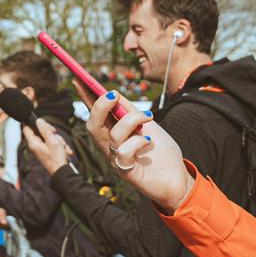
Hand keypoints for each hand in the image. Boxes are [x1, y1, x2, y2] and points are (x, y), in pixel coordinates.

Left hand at [24, 119, 72, 173]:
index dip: (32, 123)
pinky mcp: (47, 152)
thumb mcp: (52, 140)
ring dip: (58, 140)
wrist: (62, 172)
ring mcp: (41, 149)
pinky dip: (59, 146)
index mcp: (33, 143)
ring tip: (62, 146)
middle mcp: (35, 145)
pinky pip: (53, 144)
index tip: (41, 122)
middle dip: (51, 132)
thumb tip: (38, 121)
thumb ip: (45, 130)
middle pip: (40, 131)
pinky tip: (65, 150)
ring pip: (49, 137)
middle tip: (55, 134)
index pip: (26, 128)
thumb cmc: (57, 159)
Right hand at [87, 92, 193, 213]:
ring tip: (149, 117)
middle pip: (93, 125)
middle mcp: (110, 146)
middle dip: (100, 106)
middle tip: (114, 94)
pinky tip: (148, 142)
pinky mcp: (125, 172)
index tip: (78, 79)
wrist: (178, 177)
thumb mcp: (146, 124)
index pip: (95, 113)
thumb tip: (112, 93)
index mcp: (113, 132)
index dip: (84, 97)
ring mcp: (116, 159)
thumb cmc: (161, 151)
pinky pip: (124, 152)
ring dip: (131, 120)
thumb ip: (129, 111)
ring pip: (112, 135)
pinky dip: (138, 141)